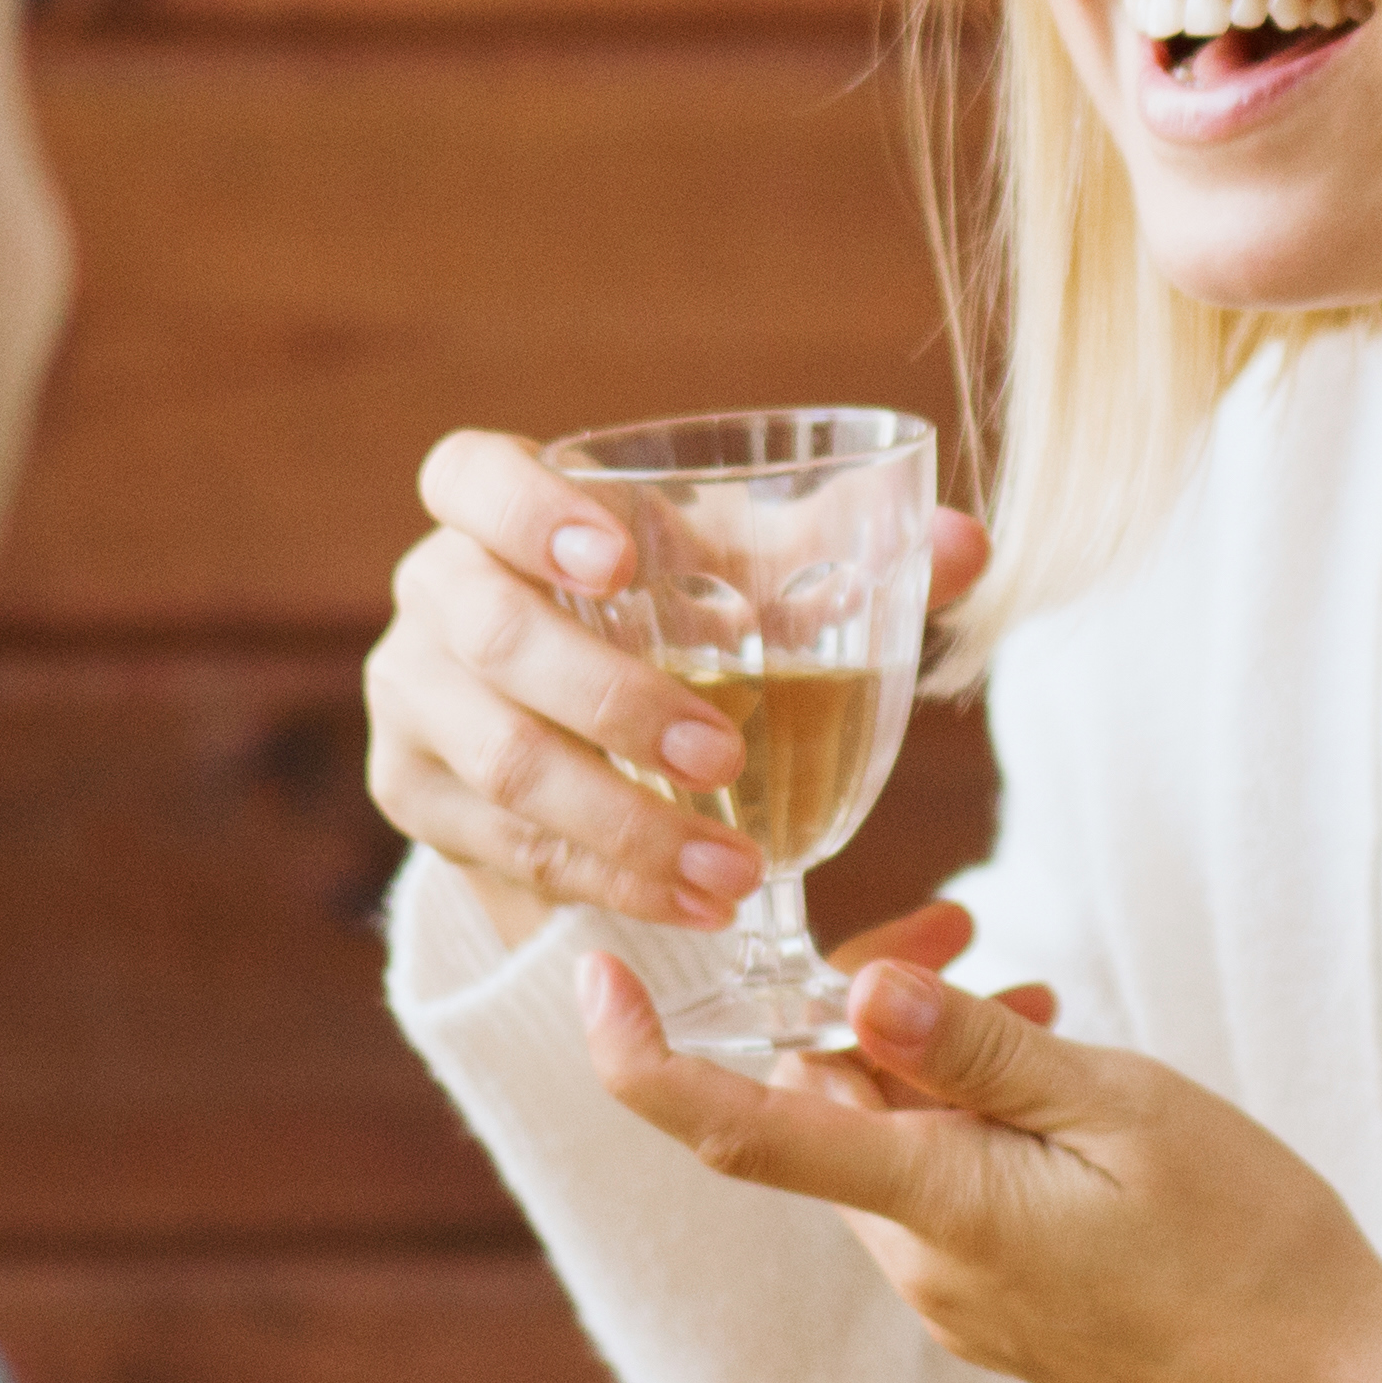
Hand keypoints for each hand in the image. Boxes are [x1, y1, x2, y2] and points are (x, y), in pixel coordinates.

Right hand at [358, 430, 991, 939]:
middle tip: (725, 758)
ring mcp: (411, 698)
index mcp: (494, 506)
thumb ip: (851, 548)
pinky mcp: (415, 795)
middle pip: (493, 636)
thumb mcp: (747, 572)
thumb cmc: (679, 613)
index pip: (468, 476)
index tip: (620, 557)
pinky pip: (506, 847)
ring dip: (624, 823)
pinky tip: (692, 905)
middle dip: (615, 701)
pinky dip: (607, 880)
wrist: (587, 724)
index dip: (528, 510)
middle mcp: (435, 592)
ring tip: (733, 873)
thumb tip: (970, 546)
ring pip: (501, 761)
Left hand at [578, 948, 1381, 1382]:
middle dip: (863, 999)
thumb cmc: (1248, 1246)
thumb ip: (981, 1050)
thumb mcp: (1124, 1110)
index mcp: (936, 1208)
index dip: (645, 1056)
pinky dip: (967, 1115)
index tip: (595, 976)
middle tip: (965, 922)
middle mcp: (917, 1264)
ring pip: (884, 1140)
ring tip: (1042, 1003)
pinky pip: (937, 1189)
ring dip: (930, 1054)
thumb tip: (858, 989)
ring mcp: (953, 1296)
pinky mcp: (994, 1308)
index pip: (741, 1127)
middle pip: (821, 1103)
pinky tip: (1054, 1080)